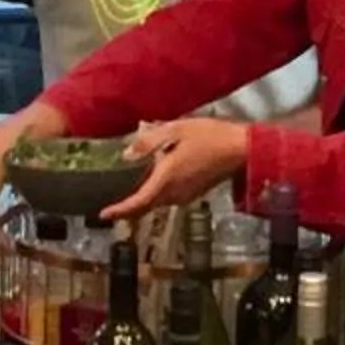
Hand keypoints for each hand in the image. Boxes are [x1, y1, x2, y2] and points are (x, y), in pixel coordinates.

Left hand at [116, 118, 248, 218]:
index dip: (120, 210)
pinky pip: (169, 197)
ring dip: (143, 198)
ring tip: (129, 188)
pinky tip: (155, 178)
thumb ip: (148, 142)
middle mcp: (174, 193)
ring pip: (157, 201)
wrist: (241, 149)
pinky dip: (156, 192)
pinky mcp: (193, 194)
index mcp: (167, 179)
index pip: (138, 201)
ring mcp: (185, 195)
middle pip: (145, 205)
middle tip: (110, 202)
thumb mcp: (175, 130)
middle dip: (128, 207)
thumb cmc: (210, 136)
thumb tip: (126, 154)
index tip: (104, 214)